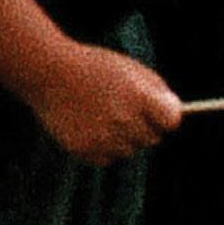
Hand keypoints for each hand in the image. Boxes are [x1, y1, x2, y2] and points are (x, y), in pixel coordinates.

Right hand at [17, 41, 180, 164]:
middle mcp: (124, 120)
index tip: (154, 110)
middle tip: (119, 108)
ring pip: (128, 150)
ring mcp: (103, 137)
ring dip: (121, 138)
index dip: (163, 116)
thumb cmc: (93, 66)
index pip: (171, 122)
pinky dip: (101, 147)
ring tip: (100, 115)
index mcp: (140, 97)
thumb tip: (176, 114)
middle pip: (150, 138)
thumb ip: (158, 91)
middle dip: (142, 126)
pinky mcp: (84, 149)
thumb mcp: (130, 68)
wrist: (47, 71)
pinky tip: (88, 127)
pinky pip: (106, 158)